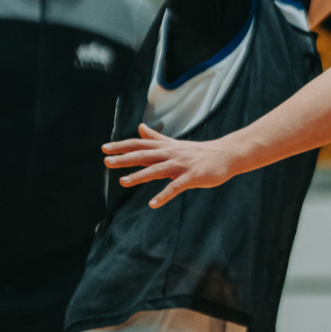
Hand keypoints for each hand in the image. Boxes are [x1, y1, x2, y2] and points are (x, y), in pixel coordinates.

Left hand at [103, 123, 236, 206]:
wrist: (225, 155)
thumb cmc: (198, 152)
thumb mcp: (174, 144)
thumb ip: (155, 138)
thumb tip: (140, 127)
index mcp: (165, 148)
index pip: (139, 145)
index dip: (122, 146)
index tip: (104, 149)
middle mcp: (170, 154)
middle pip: (144, 155)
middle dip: (125, 159)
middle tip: (107, 162)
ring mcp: (181, 166)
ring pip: (157, 170)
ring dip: (140, 176)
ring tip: (123, 182)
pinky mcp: (191, 177)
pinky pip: (175, 187)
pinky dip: (164, 195)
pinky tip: (153, 204)